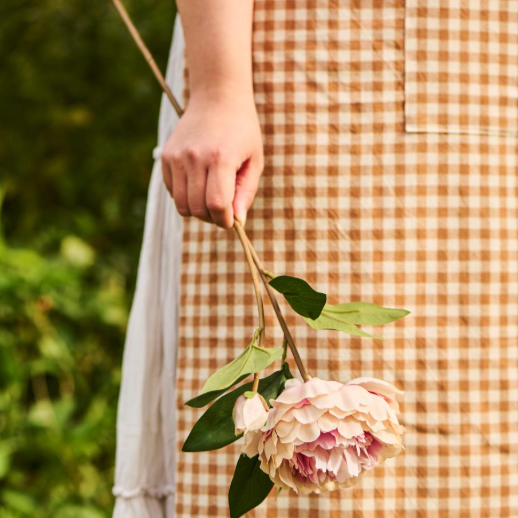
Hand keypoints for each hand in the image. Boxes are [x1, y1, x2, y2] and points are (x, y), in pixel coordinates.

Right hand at [162, 93, 263, 227]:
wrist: (217, 97)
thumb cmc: (242, 131)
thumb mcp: (254, 160)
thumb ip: (246, 192)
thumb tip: (238, 221)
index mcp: (220, 158)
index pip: (217, 204)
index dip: (225, 220)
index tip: (232, 221)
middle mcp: (195, 157)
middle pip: (198, 208)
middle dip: (213, 218)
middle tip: (224, 211)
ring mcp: (177, 157)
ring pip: (182, 204)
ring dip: (197, 210)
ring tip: (211, 200)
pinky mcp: (166, 156)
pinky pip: (172, 192)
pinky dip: (185, 197)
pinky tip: (199, 184)